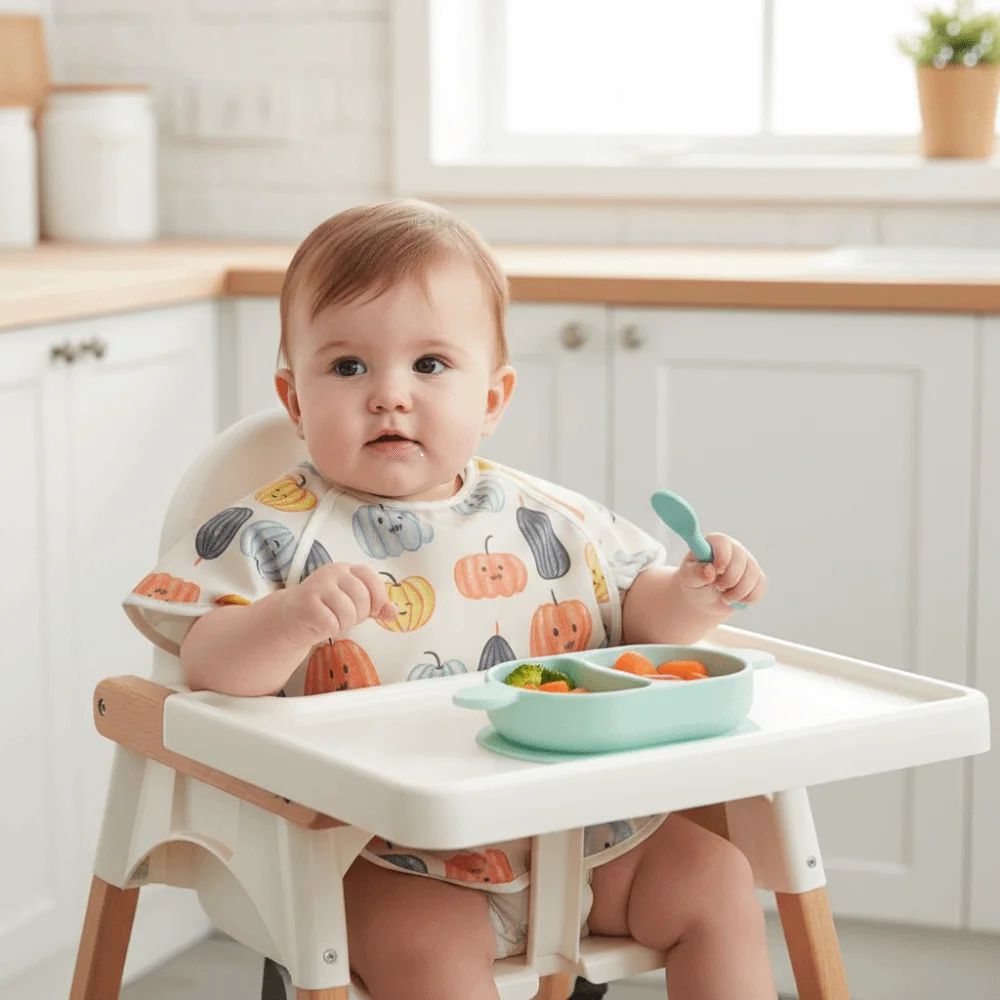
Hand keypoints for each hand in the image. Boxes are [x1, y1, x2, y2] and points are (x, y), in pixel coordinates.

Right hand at [280, 562, 398, 646]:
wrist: (291, 617)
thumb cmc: (326, 608)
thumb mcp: (354, 603)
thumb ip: (375, 605)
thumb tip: (394, 612)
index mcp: (345, 569)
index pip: (369, 575)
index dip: (378, 595)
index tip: (374, 609)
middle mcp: (331, 573)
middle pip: (362, 596)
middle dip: (360, 614)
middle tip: (348, 618)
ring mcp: (317, 587)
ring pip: (348, 611)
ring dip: (346, 624)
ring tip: (335, 622)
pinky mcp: (307, 604)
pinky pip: (333, 623)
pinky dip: (332, 630)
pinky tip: (323, 626)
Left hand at [676, 534, 765, 611]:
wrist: (705, 600)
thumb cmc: (695, 583)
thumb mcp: (689, 579)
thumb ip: (695, 573)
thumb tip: (709, 571)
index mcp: (714, 543)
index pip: (723, 543)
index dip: (722, 557)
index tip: (717, 570)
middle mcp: (734, 549)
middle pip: (741, 559)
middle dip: (730, 579)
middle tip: (718, 587)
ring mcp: (748, 563)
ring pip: (752, 575)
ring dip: (738, 592)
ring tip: (725, 598)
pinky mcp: (757, 578)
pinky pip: (759, 588)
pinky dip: (747, 598)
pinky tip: (736, 599)